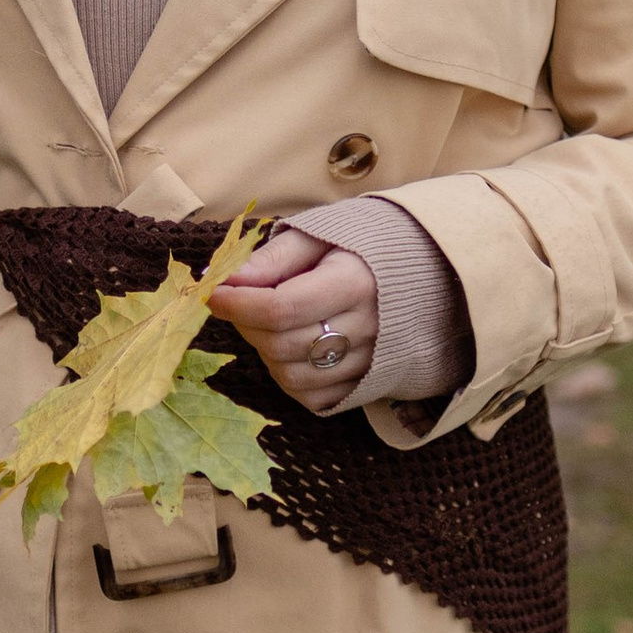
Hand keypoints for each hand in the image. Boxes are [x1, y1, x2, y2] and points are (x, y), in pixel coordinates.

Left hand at [211, 229, 377, 415]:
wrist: (418, 276)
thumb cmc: (358, 249)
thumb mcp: (318, 236)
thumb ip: (273, 257)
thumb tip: (227, 278)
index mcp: (356, 284)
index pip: (281, 308)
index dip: (239, 304)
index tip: (214, 293)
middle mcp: (367, 330)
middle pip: (282, 344)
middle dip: (247, 324)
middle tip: (240, 302)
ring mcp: (368, 364)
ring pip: (292, 376)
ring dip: (264, 351)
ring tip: (266, 323)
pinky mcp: (363, 387)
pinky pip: (310, 397)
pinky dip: (287, 376)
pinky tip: (288, 347)